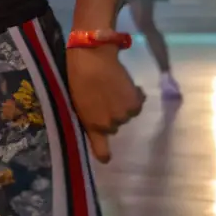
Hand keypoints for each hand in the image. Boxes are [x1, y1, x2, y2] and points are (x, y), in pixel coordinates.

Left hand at [66, 48, 144, 162]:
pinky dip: (134, 95)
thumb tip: (100, 121)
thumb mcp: (78, 100)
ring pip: (127, 114)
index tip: (106, 157)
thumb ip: (89, 115)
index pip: (101, 149)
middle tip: (104, 96)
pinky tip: (125, 84)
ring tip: (113, 87)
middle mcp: (110, 124)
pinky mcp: (135, 103)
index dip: (104, 153)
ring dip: (123, 104)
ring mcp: (124, 115)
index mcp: (92, 124)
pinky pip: (138, 103)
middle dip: (110, 114)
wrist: (92, 57)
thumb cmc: (77, 76)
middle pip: (114, 125)